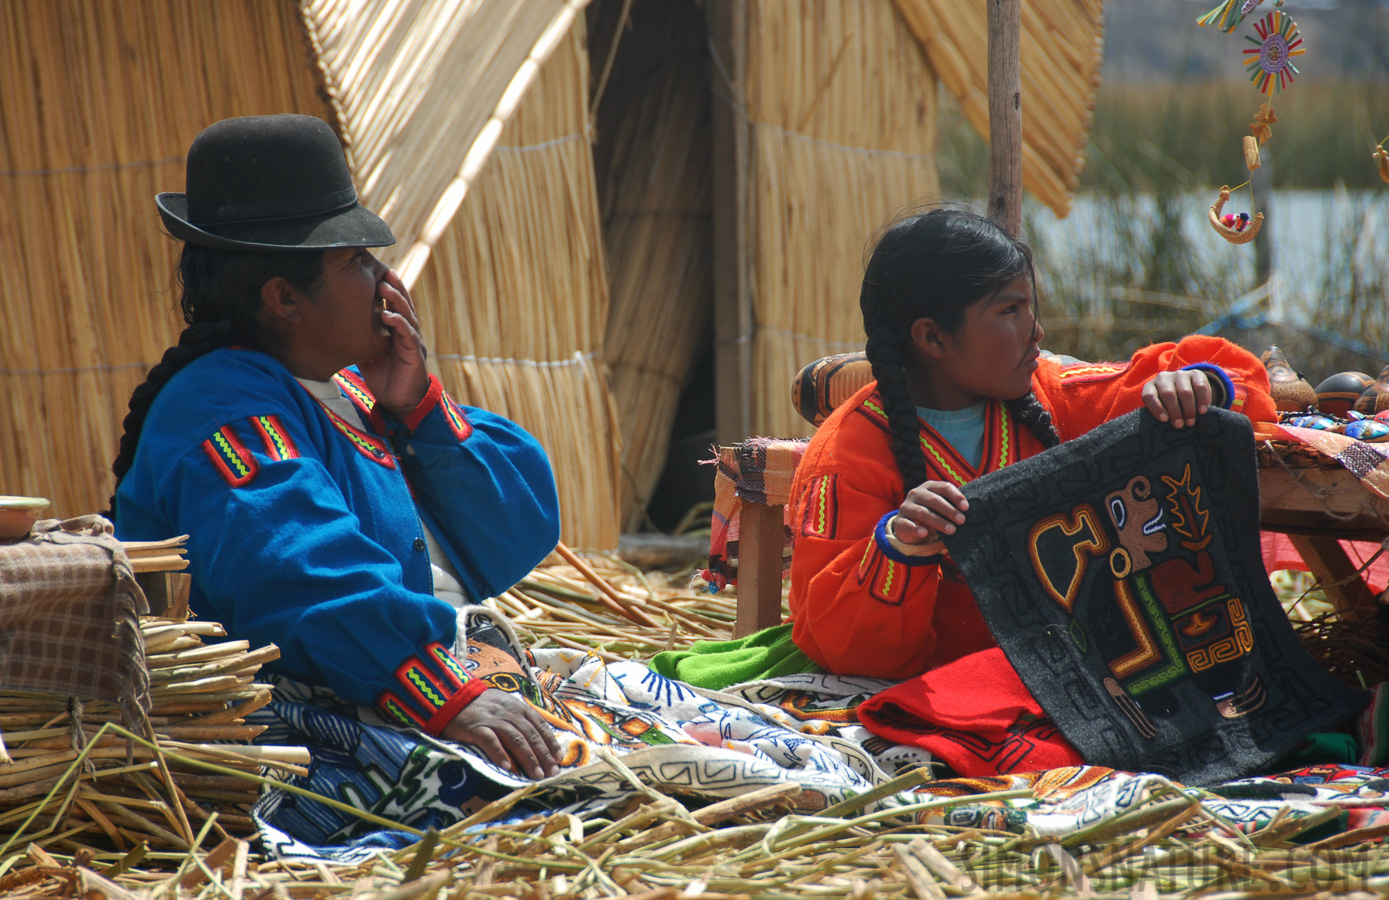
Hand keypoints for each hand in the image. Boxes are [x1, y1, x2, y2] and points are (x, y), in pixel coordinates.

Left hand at [358, 269, 430, 419]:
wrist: (400, 401)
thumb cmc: (385, 377)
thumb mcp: (368, 352)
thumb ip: (361, 336)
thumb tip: (337, 324)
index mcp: (398, 330)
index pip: (395, 304)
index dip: (389, 288)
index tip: (378, 272)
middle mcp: (408, 332)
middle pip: (404, 304)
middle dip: (394, 287)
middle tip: (383, 272)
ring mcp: (413, 342)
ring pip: (406, 315)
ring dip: (396, 301)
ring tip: (384, 288)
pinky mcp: (414, 354)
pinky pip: (407, 335)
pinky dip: (398, 324)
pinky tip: (388, 316)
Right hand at [440, 688, 561, 779]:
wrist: (453, 697)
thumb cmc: (481, 707)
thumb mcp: (505, 707)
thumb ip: (520, 720)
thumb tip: (538, 741)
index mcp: (518, 708)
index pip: (539, 725)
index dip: (550, 742)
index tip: (559, 759)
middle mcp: (509, 712)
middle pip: (531, 735)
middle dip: (544, 755)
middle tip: (552, 773)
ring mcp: (493, 719)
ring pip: (516, 739)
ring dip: (528, 758)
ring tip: (536, 775)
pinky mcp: (476, 727)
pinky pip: (490, 741)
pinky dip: (499, 754)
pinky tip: (506, 768)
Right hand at [894, 480, 968, 552]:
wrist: (908, 525)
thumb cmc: (931, 513)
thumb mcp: (941, 507)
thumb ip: (952, 506)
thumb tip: (969, 511)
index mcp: (929, 486)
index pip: (944, 487)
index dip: (956, 496)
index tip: (966, 508)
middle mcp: (916, 493)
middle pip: (934, 500)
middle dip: (949, 510)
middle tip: (962, 520)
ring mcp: (906, 506)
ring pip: (922, 512)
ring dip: (938, 521)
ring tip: (952, 530)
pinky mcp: (899, 521)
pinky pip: (907, 524)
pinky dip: (916, 528)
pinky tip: (925, 533)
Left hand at [1142, 370, 1211, 429]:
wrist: (1185, 391)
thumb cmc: (1168, 407)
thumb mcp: (1161, 410)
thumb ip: (1161, 416)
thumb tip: (1164, 432)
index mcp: (1150, 387)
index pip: (1149, 396)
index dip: (1156, 408)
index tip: (1165, 420)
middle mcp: (1162, 378)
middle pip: (1168, 394)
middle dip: (1175, 411)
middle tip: (1180, 425)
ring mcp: (1179, 374)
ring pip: (1185, 391)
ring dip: (1188, 408)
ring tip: (1190, 422)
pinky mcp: (1195, 373)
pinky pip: (1200, 386)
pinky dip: (1202, 400)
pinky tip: (1202, 411)